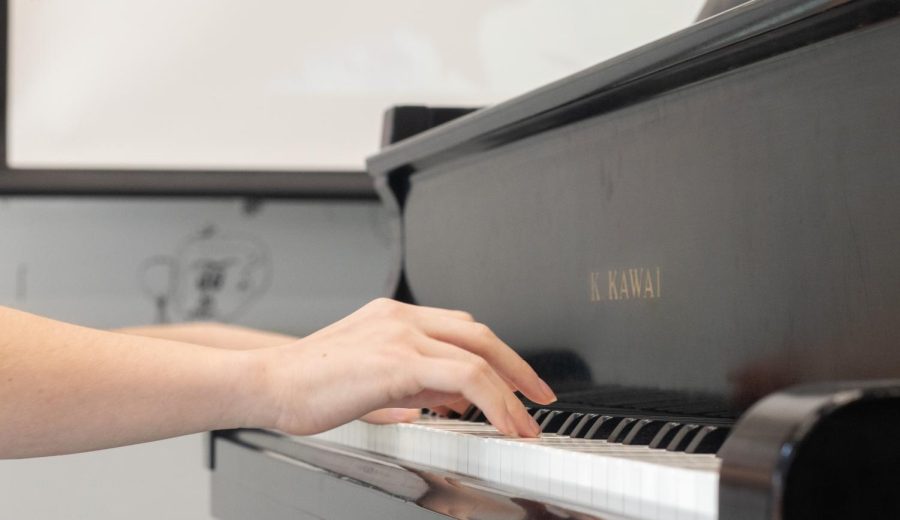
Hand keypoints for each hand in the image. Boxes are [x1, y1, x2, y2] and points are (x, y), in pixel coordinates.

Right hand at [246, 299, 555, 436]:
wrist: (268, 383)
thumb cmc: (307, 385)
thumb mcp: (371, 380)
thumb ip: (413, 384)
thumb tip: (451, 401)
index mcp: (393, 317)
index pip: (460, 328)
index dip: (494, 355)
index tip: (513, 381)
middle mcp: (401, 318)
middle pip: (479, 333)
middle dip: (517, 367)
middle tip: (538, 396)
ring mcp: (401, 334)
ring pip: (478, 354)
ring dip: (512, 389)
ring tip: (527, 420)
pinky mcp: (399, 360)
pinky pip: (464, 377)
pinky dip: (494, 400)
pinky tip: (503, 422)